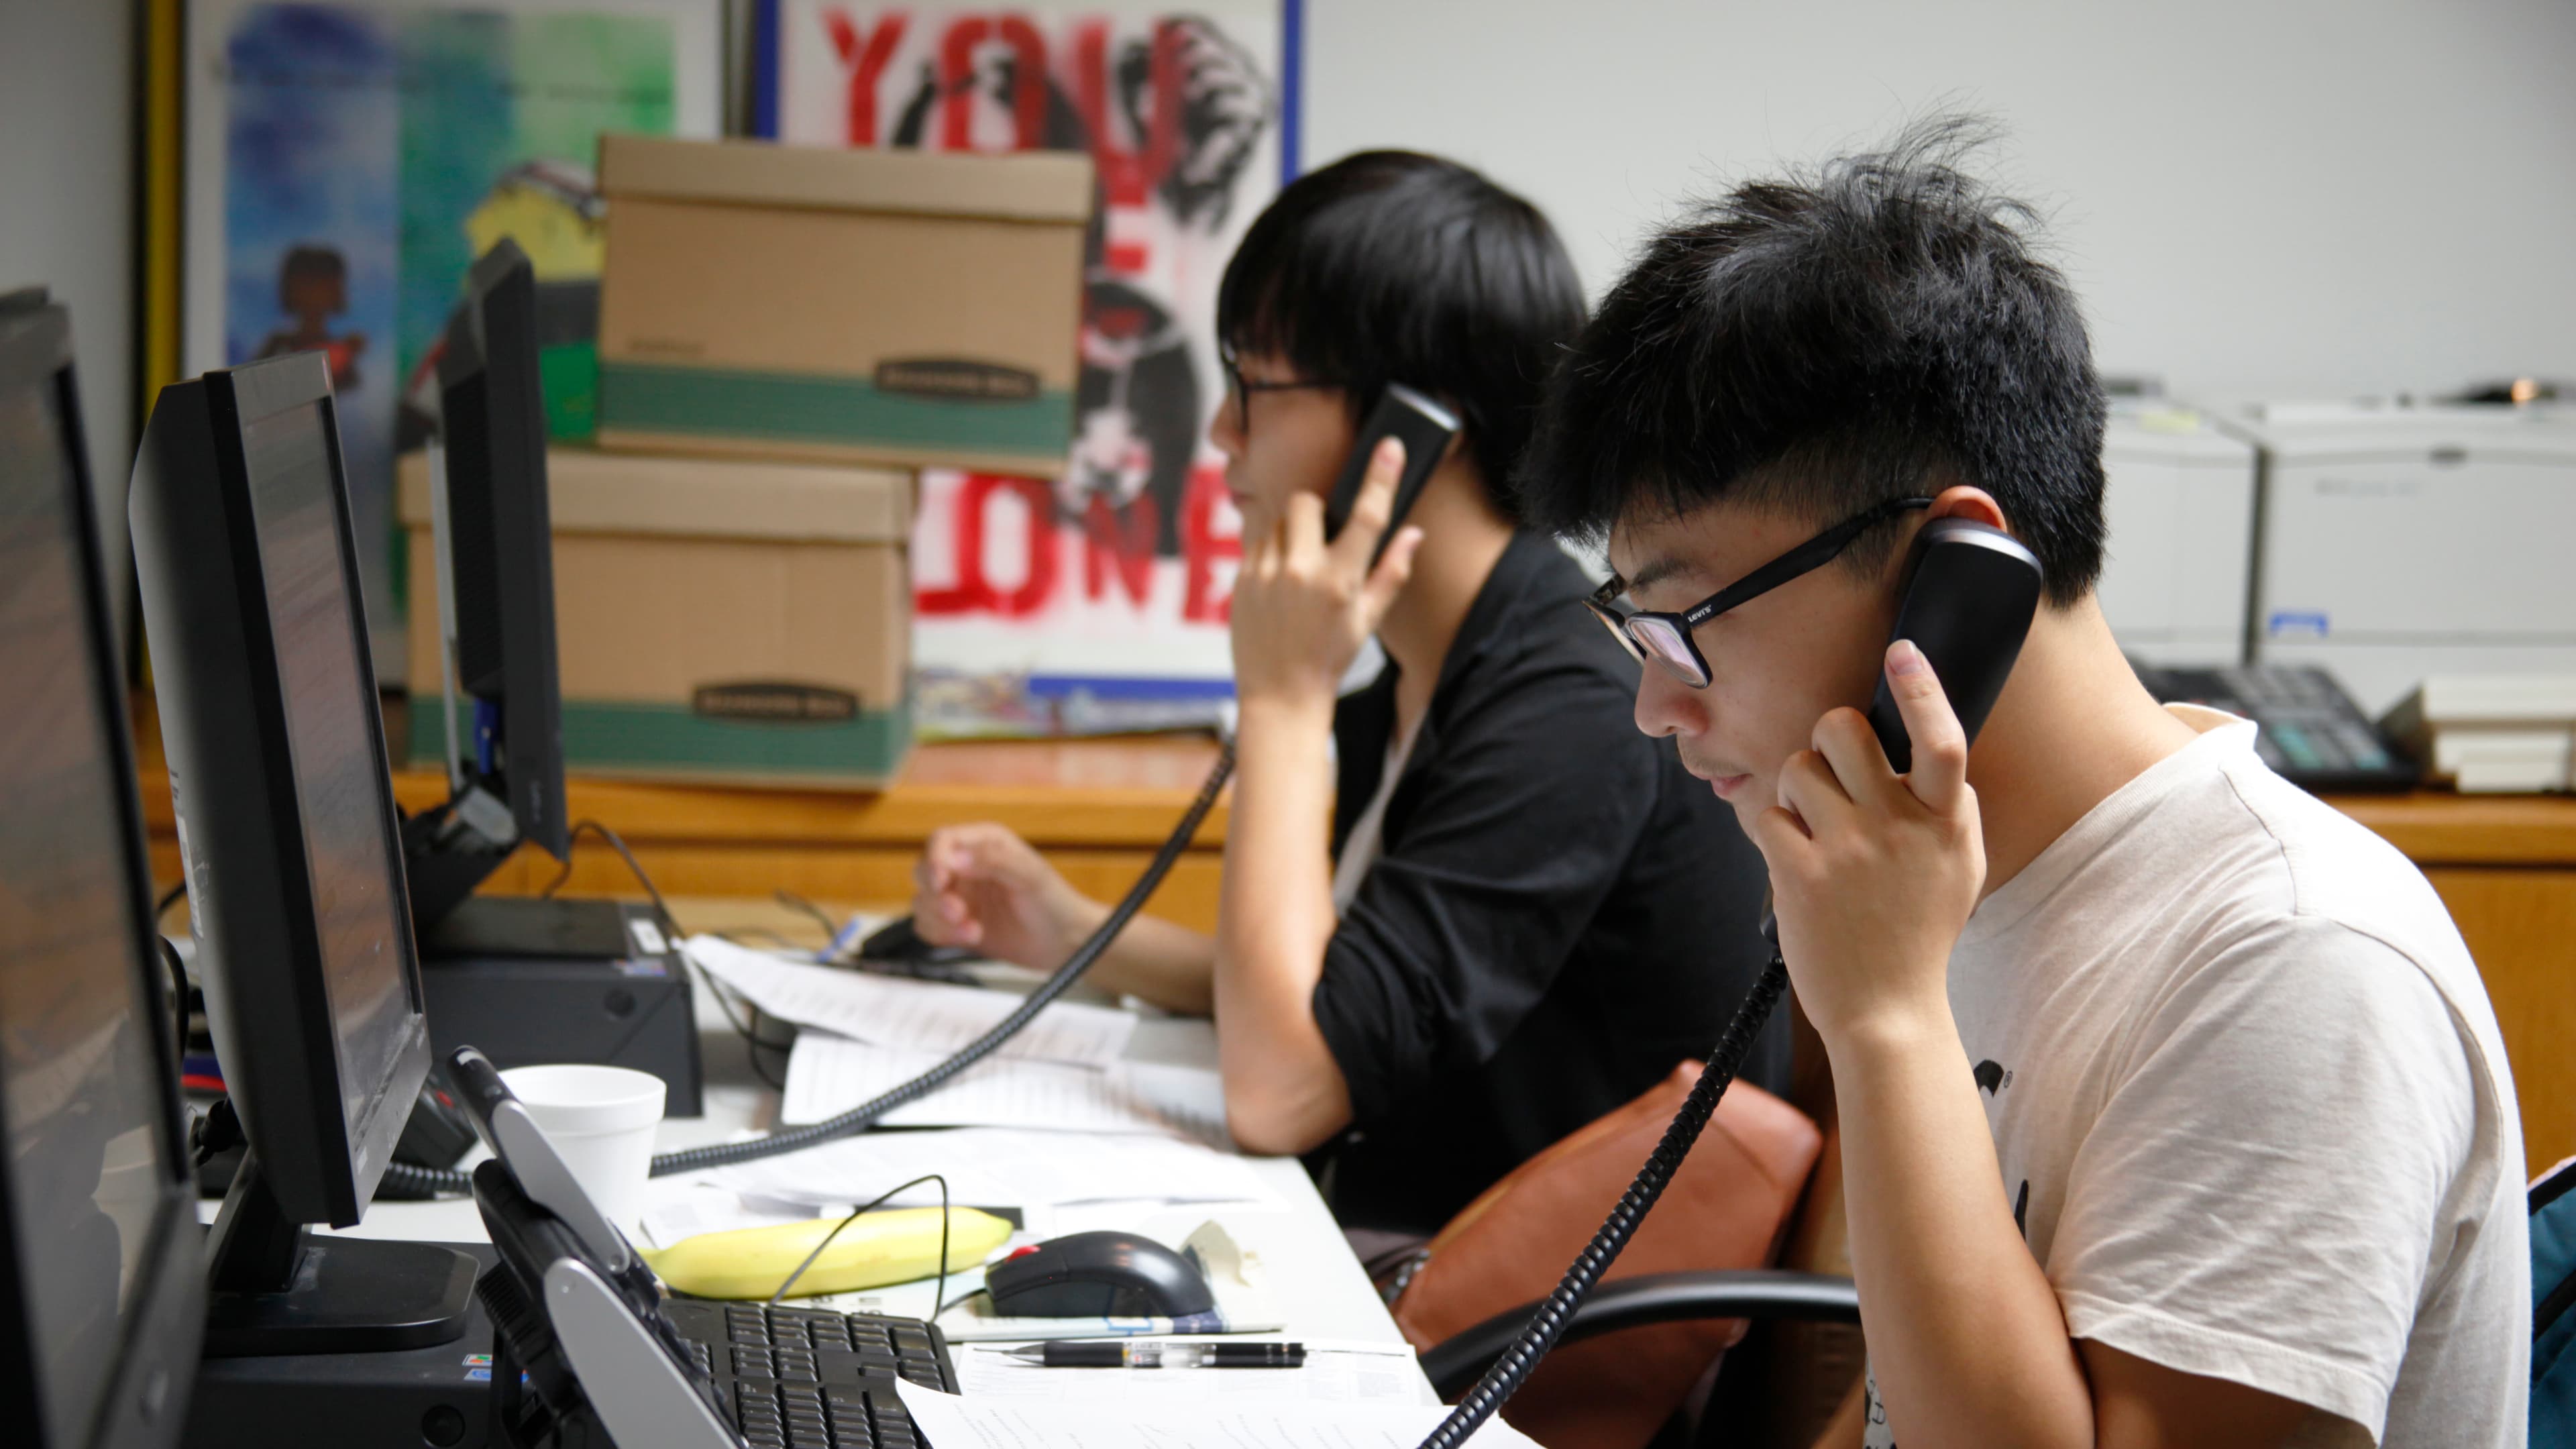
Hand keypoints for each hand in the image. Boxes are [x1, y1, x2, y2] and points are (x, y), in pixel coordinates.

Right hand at [909, 824, 1098, 971]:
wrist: (1066, 944)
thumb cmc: (1056, 903)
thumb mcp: (1031, 876)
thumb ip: (994, 860)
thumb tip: (955, 857)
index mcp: (985, 843)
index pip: (942, 841)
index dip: (935, 860)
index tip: (941, 883)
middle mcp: (967, 867)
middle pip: (924, 871)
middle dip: (937, 895)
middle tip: (959, 912)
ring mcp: (960, 896)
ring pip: (923, 901)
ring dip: (940, 919)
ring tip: (973, 929)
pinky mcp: (956, 925)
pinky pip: (927, 927)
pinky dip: (941, 935)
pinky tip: (970, 937)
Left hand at [1229, 437, 1424, 715]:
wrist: (1280, 695)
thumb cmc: (1329, 658)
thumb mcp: (1367, 620)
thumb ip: (1392, 573)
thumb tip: (1414, 534)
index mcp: (1341, 582)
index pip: (1368, 517)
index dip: (1381, 478)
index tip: (1390, 447)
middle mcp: (1302, 573)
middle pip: (1305, 502)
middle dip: (1314, 512)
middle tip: (1320, 540)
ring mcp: (1267, 576)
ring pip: (1276, 522)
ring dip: (1289, 535)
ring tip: (1296, 572)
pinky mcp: (1241, 581)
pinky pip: (1255, 544)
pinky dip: (1268, 554)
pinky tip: (1277, 585)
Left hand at [1747, 640, 1985, 1047]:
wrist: (1887, 1011)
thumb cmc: (1919, 934)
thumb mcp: (1959, 869)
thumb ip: (1949, 809)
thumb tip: (1928, 748)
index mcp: (1946, 823)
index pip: (1942, 740)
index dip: (1922, 689)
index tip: (1902, 652)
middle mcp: (1900, 828)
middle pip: (1845, 731)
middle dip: (1827, 736)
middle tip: (1831, 769)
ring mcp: (1849, 851)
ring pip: (1797, 767)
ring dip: (1794, 789)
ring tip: (1813, 829)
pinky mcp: (1800, 874)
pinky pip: (1767, 815)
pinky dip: (1771, 829)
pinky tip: (1791, 859)